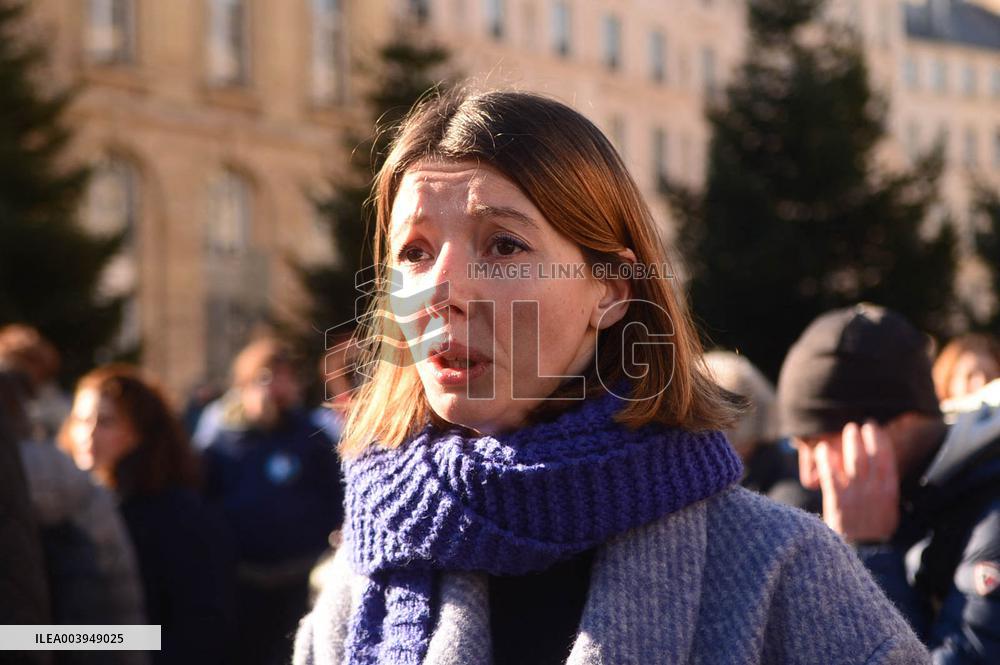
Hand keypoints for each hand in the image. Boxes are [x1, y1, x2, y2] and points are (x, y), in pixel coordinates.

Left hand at [814, 421, 899, 544]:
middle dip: (863, 438)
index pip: (887, 460)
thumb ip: (884, 492)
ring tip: (845, 431)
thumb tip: (882, 472)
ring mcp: (855, 495)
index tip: (875, 428)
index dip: (880, 441)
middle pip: (868, 456)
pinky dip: (827, 460)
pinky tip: (823, 449)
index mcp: (889, 493)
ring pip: (853, 461)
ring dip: (848, 443)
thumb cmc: (875, 534)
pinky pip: (831, 475)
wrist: (866, 556)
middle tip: (857, 426)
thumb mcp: (888, 512)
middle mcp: (874, 491)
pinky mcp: (837, 502)